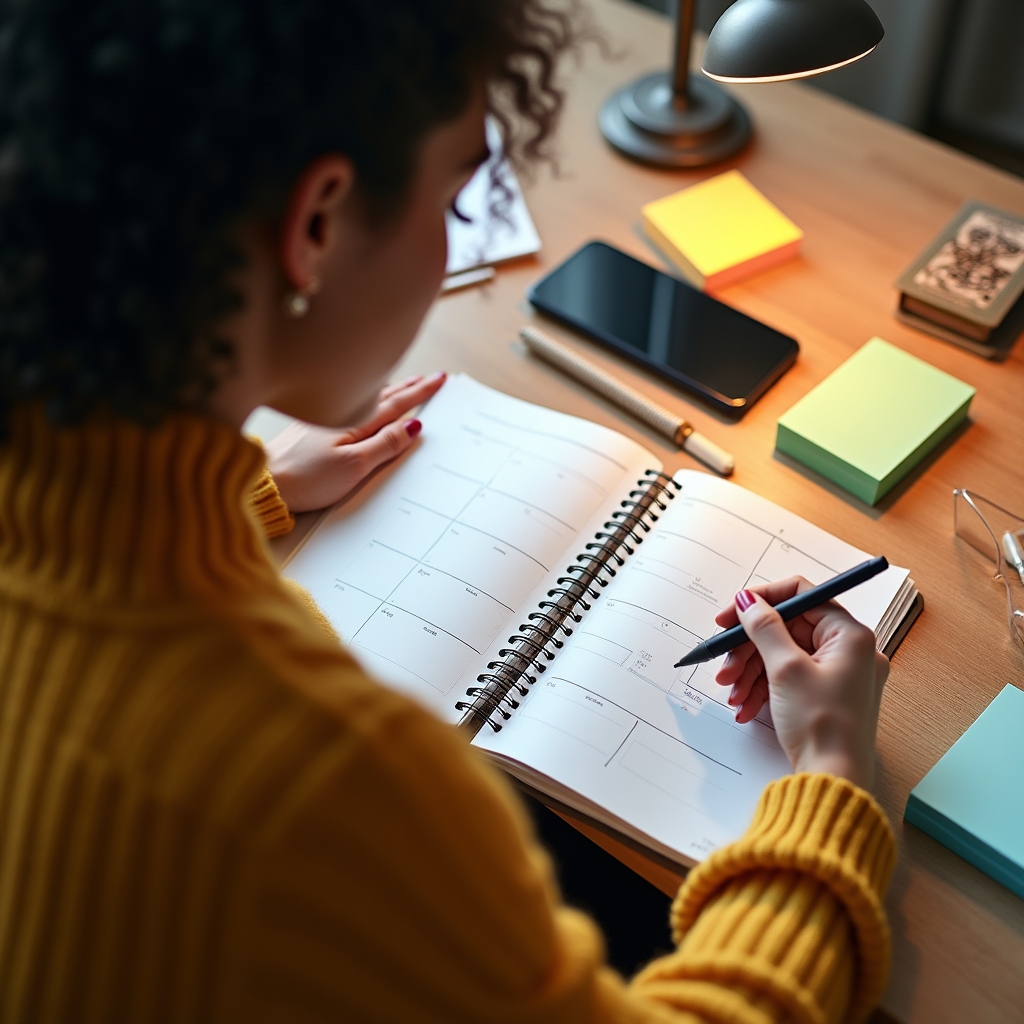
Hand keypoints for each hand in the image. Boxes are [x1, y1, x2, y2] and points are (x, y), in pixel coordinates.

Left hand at [265, 371, 446, 512]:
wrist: (264, 483)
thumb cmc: (304, 478)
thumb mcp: (354, 466)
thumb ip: (384, 445)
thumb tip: (411, 426)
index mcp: (355, 423)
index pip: (396, 405)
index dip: (419, 394)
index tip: (438, 381)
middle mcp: (341, 416)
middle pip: (383, 398)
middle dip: (409, 387)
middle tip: (430, 378)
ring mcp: (326, 421)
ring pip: (367, 401)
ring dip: (389, 391)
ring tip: (405, 384)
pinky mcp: (313, 430)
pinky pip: (350, 407)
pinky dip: (367, 400)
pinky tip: (364, 401)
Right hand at [713, 576, 888, 788]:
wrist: (834, 780)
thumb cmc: (823, 727)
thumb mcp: (785, 669)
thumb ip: (764, 628)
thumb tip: (748, 600)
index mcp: (850, 635)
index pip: (800, 594)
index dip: (760, 602)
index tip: (731, 615)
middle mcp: (849, 650)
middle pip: (786, 629)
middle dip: (749, 649)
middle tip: (725, 665)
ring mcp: (838, 673)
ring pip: (782, 655)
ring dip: (751, 672)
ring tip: (733, 694)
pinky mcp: (826, 693)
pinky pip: (788, 677)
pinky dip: (764, 688)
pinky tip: (745, 706)